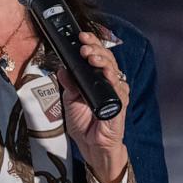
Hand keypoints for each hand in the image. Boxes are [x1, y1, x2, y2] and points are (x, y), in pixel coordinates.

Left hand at [57, 31, 129, 182]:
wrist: (92, 146)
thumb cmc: (85, 124)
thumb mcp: (70, 100)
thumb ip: (68, 85)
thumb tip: (62, 69)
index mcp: (97, 79)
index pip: (97, 56)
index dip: (91, 44)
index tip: (81, 37)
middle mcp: (109, 83)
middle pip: (107, 59)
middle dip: (95, 48)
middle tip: (84, 45)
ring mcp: (116, 93)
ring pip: (113, 70)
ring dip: (102, 60)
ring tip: (91, 56)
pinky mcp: (120, 104)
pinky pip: (118, 89)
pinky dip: (112, 79)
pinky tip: (106, 73)